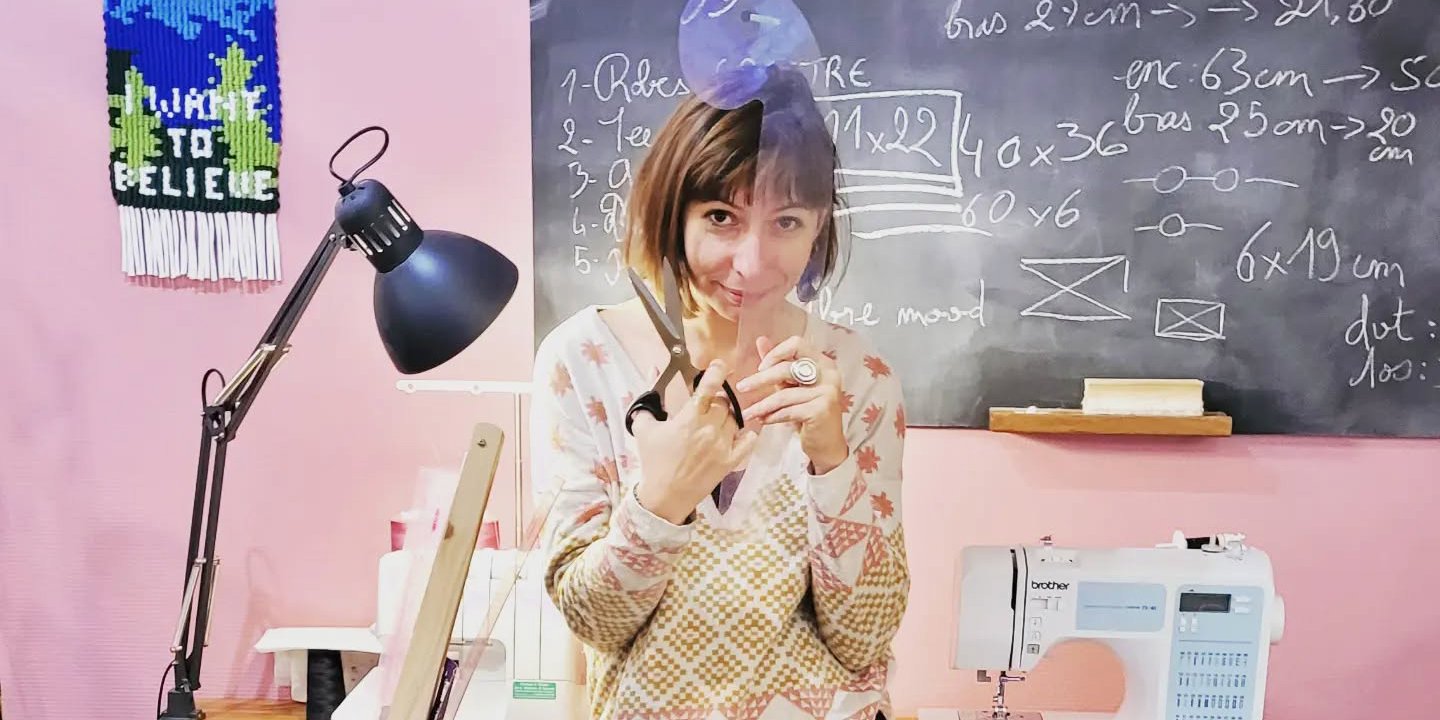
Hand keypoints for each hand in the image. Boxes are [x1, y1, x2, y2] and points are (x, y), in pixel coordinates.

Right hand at [632, 359, 758, 523]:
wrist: (664, 496)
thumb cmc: (653, 461)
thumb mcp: (645, 428)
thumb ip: (649, 399)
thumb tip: (652, 369)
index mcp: (689, 419)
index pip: (710, 387)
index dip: (717, 371)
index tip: (720, 365)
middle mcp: (709, 430)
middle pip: (725, 401)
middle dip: (718, 398)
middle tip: (710, 402)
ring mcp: (722, 446)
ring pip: (736, 418)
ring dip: (728, 415)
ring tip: (716, 420)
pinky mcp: (730, 461)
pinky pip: (748, 441)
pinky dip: (747, 433)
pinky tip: (741, 431)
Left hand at [735, 335, 848, 474]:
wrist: (826, 443)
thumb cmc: (808, 412)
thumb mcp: (791, 384)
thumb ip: (778, 363)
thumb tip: (760, 340)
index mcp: (822, 362)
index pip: (797, 343)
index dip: (776, 353)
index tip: (761, 367)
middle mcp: (829, 373)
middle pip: (787, 368)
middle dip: (760, 379)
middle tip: (742, 387)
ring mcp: (827, 391)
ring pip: (784, 394)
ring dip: (762, 405)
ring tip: (747, 413)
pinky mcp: (822, 410)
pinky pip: (789, 411)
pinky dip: (772, 416)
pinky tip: (763, 420)